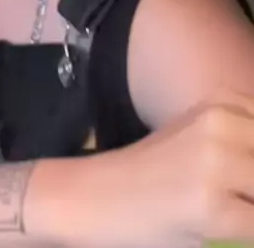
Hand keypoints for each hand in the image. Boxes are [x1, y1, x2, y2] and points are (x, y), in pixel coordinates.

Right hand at [61, 89, 253, 247]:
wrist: (98, 196)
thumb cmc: (154, 175)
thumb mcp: (203, 139)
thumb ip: (243, 141)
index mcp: (223, 102)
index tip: (244, 178)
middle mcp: (221, 124)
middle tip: (239, 195)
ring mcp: (215, 163)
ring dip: (252, 208)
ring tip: (230, 210)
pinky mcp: (210, 207)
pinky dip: (248, 236)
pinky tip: (220, 230)